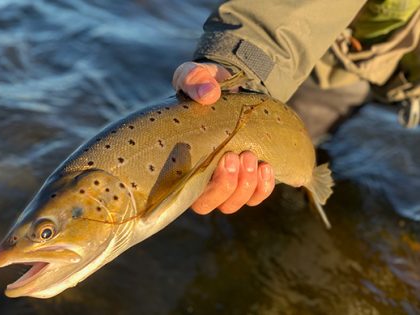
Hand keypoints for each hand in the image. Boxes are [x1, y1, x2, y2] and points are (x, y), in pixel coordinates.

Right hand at [172, 62, 275, 213]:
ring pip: (233, 204)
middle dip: (227, 186)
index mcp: (181, 160)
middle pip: (209, 205)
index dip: (202, 188)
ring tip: (251, 156)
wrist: (229, 87)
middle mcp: (199, 177)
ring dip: (246, 186)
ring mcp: (224, 180)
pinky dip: (263, 187)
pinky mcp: (245, 178)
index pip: (184, 192)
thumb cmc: (204, 85)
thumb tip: (208, 94)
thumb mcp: (195, 76)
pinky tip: (267, 167)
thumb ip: (195, 80)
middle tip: (237, 155)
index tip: (219, 159)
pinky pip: (255, 197)